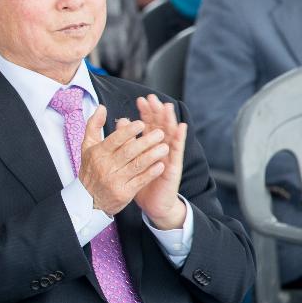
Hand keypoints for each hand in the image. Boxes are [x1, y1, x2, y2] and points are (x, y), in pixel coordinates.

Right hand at [78, 105, 168, 216]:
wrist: (87, 200)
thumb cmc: (90, 169)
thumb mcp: (87, 146)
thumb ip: (94, 125)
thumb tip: (102, 107)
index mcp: (98, 153)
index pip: (115, 139)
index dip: (129, 131)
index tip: (141, 124)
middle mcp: (106, 166)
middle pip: (129, 151)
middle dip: (146, 142)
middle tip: (160, 133)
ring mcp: (115, 180)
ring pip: (137, 165)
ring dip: (152, 156)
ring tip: (165, 147)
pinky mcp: (123, 193)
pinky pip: (140, 181)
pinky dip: (151, 173)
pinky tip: (161, 165)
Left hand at [132, 94, 187, 228]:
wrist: (152, 204)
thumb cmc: (140, 181)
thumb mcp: (130, 160)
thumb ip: (126, 140)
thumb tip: (121, 120)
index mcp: (149, 146)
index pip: (148, 125)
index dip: (146, 113)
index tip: (141, 100)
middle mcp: (160, 148)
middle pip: (159, 126)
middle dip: (156, 112)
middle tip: (153, 98)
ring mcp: (168, 156)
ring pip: (169, 135)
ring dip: (169, 120)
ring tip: (167, 107)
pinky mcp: (173, 167)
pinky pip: (177, 151)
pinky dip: (179, 138)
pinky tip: (181, 127)